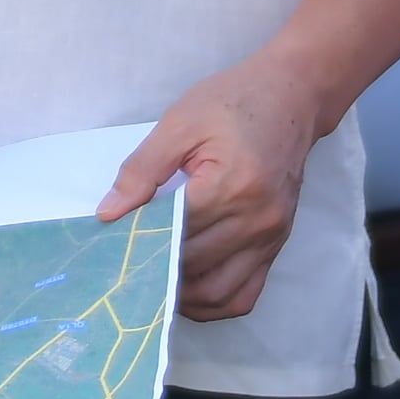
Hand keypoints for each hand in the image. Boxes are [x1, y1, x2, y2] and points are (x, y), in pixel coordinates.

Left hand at [105, 50, 319, 321]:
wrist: (291, 97)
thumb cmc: (233, 103)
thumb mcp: (180, 122)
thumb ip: (142, 169)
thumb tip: (108, 214)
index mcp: (232, 184)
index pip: (174, 233)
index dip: (138, 243)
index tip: (110, 247)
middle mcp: (257, 219)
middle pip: (193, 266)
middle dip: (154, 269)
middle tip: (122, 266)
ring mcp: (271, 238)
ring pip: (218, 293)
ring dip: (182, 295)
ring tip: (152, 279)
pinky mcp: (276, 246)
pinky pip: (243, 295)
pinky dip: (213, 301)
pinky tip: (187, 287)